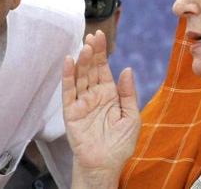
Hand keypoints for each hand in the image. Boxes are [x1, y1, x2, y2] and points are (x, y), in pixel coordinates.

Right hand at [63, 31, 140, 188]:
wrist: (105, 165)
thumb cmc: (120, 144)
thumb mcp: (132, 117)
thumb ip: (129, 93)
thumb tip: (127, 69)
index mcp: (109, 94)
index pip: (103, 68)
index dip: (101, 52)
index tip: (100, 36)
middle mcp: (93, 95)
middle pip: (90, 69)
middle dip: (91, 52)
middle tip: (92, 36)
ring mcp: (81, 102)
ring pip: (80, 77)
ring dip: (81, 61)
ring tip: (84, 46)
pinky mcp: (71, 112)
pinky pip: (68, 91)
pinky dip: (68, 76)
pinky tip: (69, 62)